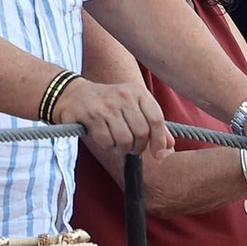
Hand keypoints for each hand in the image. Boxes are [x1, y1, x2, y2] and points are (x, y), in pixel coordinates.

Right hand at [55, 78, 171, 158]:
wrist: (75, 95)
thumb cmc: (109, 104)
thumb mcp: (133, 107)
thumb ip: (152, 124)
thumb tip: (170, 145)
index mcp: (138, 92)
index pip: (156, 119)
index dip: (160, 140)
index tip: (158, 153)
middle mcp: (124, 95)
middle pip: (142, 132)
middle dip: (138, 147)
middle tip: (131, 148)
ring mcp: (108, 105)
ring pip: (125, 140)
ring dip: (122, 149)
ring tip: (118, 144)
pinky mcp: (92, 115)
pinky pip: (108, 142)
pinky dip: (108, 146)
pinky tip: (105, 139)